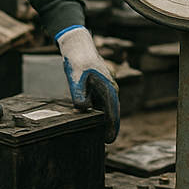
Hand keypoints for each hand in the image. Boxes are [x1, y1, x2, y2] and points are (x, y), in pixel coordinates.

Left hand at [56, 26, 120, 143]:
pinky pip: (102, 102)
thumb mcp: (76, 79)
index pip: (112, 112)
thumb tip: (83, 108)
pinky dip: (100, 111)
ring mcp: (106, 88)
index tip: (109, 139)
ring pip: (108, 107)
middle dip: (110, 126)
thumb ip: (79, 95)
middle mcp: (110, 89)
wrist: (79, 48)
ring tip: (101, 133)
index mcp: (107, 88)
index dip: (112, 127)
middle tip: (106, 140)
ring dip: (105, 119)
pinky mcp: (100, 87)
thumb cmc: (78, 62)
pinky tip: (94, 118)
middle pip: (113, 111)